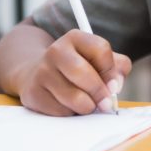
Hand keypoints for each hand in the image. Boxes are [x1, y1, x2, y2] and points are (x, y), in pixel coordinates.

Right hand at [15, 30, 131, 116]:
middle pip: (84, 73)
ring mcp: (42, 72)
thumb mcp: (99, 59)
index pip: (101, 50)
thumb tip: (116, 85)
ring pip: (73, 97)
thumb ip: (118, 67)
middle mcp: (56, 51)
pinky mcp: (33, 93)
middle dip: (99, 92)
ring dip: (87, 106)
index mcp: (75, 38)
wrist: (37, 73)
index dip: (111, 71)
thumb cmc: (77, 67)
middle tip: (106, 103)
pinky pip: (60, 111)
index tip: (114, 85)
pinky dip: (70, 113)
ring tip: (88, 104)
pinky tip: (69, 106)